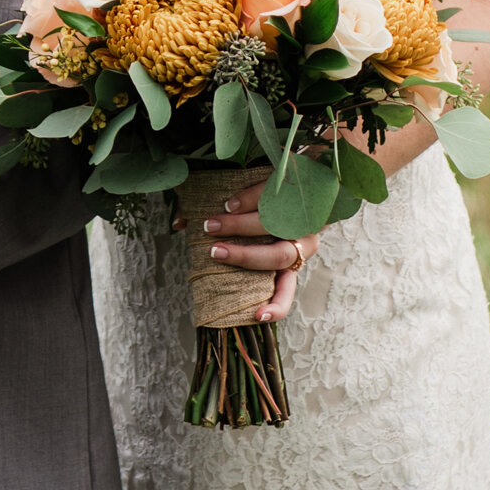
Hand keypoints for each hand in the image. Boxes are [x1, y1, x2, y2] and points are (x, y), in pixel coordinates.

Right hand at [175, 174, 319, 324]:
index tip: (257, 315)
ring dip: (239, 228)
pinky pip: (274, 199)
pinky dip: (249, 202)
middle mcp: (302, 244)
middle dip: (243, 256)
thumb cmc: (272, 207)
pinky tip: (230, 203)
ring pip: (274, 228)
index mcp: (291, 261)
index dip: (276, 306)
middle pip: (277, 257)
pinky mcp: (300, 194)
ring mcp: (304, 219)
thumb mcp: (251, 228)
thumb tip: (178, 225)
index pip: (287, 291)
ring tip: (211, 224)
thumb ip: (219, 233)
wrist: (311, 174)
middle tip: (214, 251)